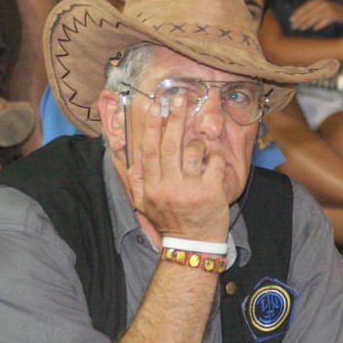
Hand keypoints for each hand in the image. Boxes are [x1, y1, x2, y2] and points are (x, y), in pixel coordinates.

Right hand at [127, 96, 230, 242]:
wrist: (191, 244)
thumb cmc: (169, 221)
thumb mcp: (144, 204)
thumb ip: (136, 179)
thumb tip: (126, 152)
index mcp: (150, 188)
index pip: (149, 151)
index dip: (151, 126)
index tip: (156, 107)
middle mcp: (168, 187)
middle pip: (169, 145)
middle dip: (175, 118)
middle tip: (181, 98)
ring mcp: (190, 190)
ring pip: (193, 151)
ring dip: (197, 140)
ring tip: (198, 139)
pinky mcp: (211, 192)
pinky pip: (215, 162)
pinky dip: (216, 154)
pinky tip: (214, 155)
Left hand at [290, 0, 342, 31]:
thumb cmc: (328, 11)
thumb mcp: (319, 8)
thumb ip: (310, 11)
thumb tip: (297, 19)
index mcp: (318, 1)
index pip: (306, 7)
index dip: (298, 13)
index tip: (291, 20)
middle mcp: (323, 4)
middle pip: (309, 12)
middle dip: (300, 20)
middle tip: (294, 26)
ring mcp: (329, 9)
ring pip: (316, 17)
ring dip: (308, 23)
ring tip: (301, 28)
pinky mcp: (334, 16)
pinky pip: (325, 21)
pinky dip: (320, 25)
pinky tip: (314, 29)